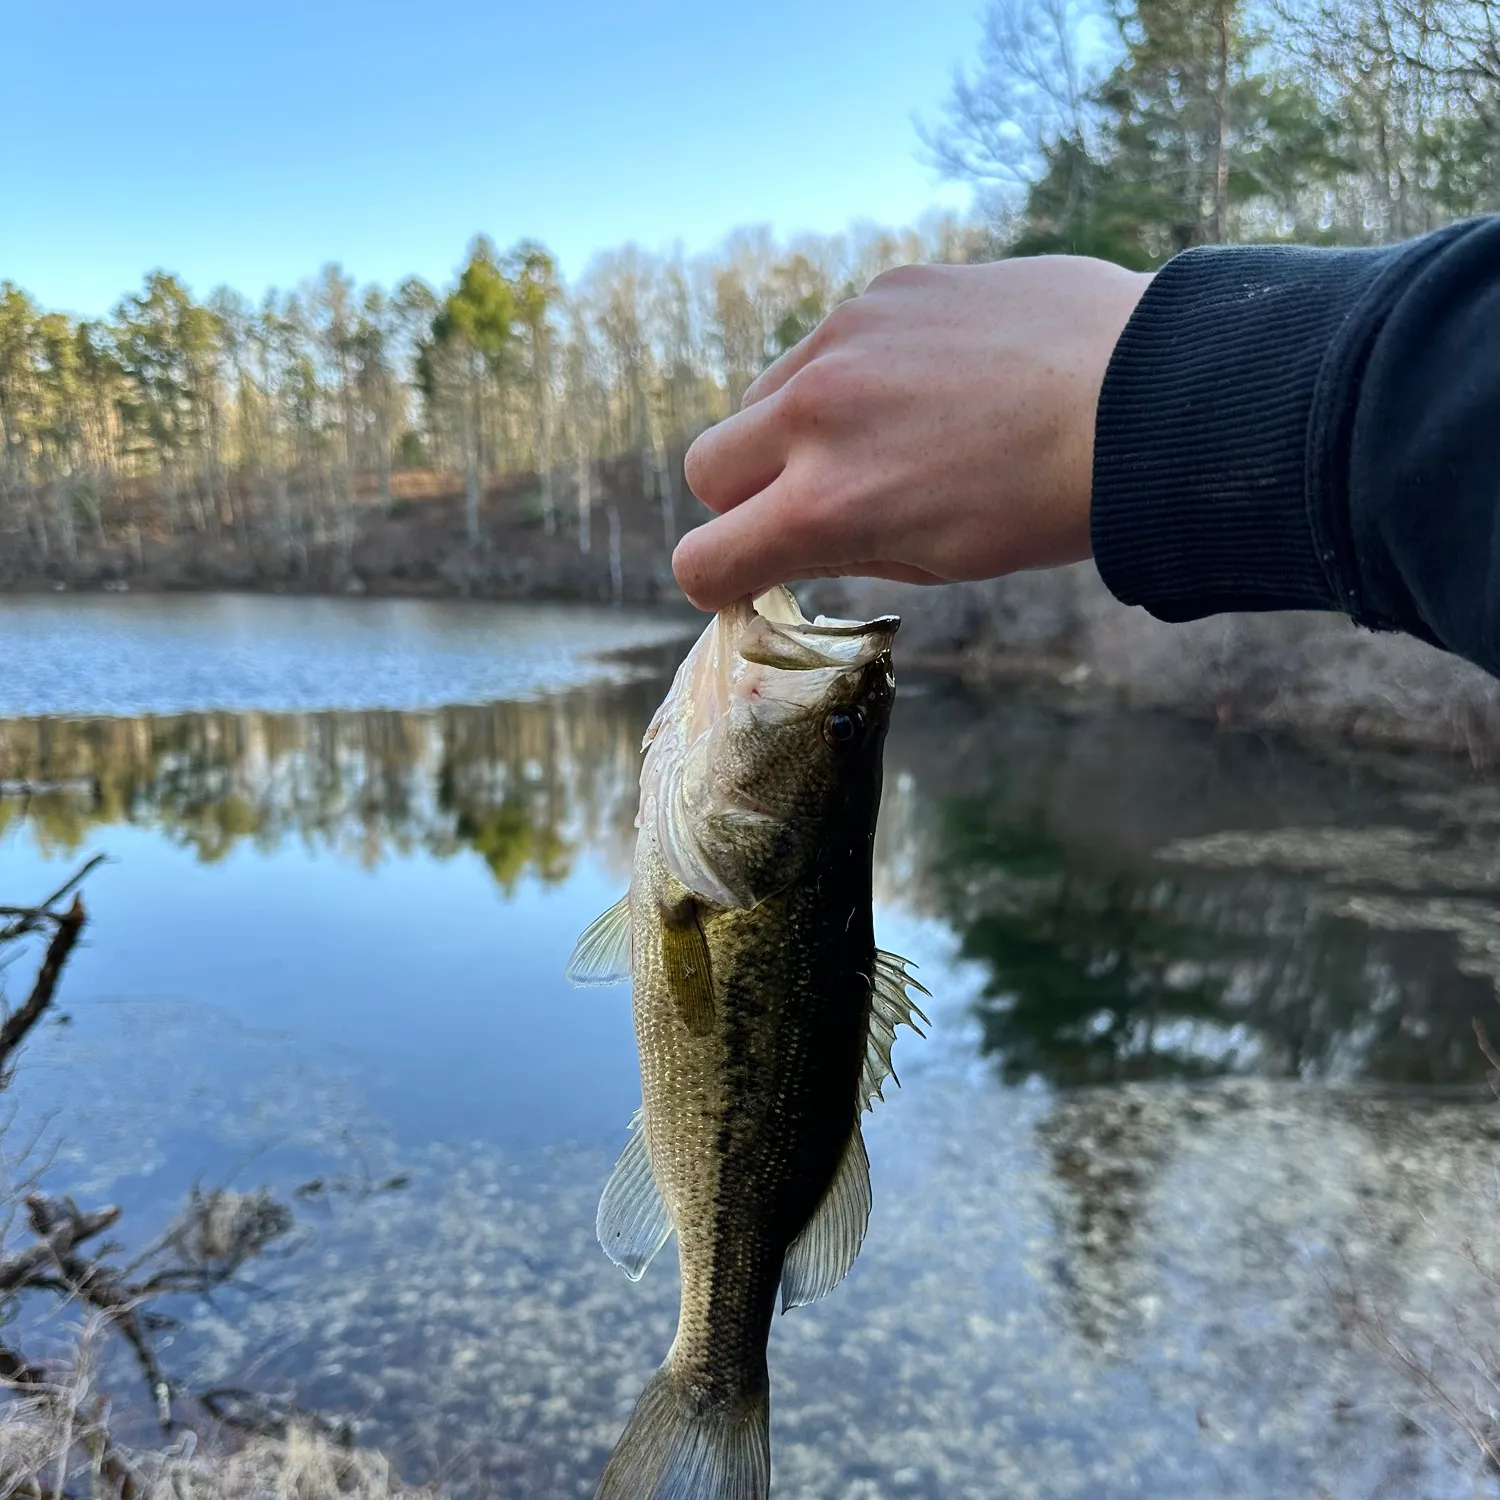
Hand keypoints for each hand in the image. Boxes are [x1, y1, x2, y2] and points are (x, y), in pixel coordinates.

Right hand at [673, 256, 1152, 610]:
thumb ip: (840, 545)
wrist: (1149, 395)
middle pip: (705, 467)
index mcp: (827, 506)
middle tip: (807, 505)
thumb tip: (792, 537)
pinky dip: (851, 373)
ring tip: (880, 438)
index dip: (720, 581)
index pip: (702, 559)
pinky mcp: (886, 289)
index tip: (751, 578)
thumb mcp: (934, 559)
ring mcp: (845, 338)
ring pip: (761, 395)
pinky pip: (829, 341)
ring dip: (791, 428)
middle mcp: (816, 414)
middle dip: (740, 498)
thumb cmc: (1049, 503)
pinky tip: (928, 383)